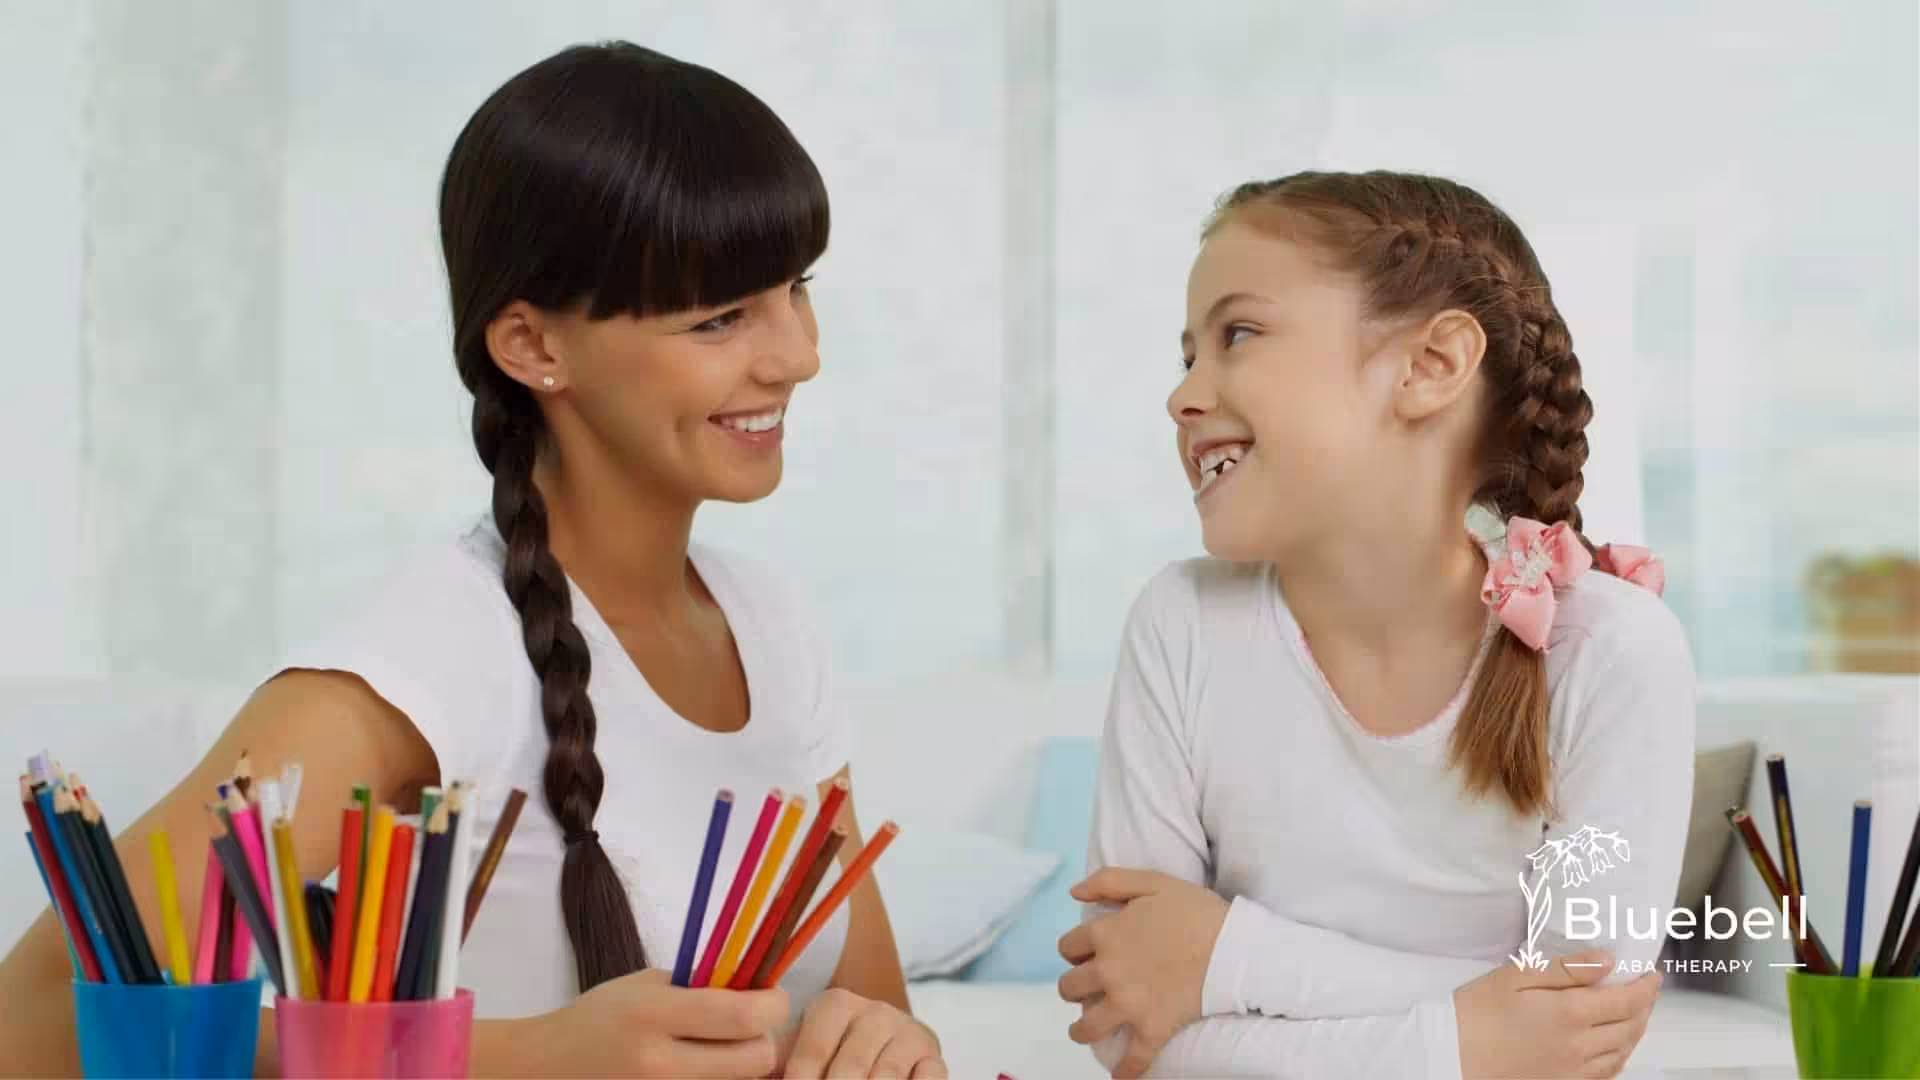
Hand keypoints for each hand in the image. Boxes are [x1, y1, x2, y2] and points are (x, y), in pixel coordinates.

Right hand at [528, 967, 787, 1076]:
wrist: (547, 1068)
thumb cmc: (601, 1018)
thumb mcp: (646, 985)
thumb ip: (702, 987)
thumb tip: (761, 987)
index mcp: (655, 1015)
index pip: (745, 1016)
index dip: (773, 1004)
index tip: (771, 996)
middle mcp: (660, 1064)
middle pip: (755, 1060)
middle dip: (764, 1040)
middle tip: (749, 1027)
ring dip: (742, 1067)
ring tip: (719, 1050)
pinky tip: (701, 1069)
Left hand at [780, 987, 945, 1078]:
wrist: (880, 1047)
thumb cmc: (829, 1058)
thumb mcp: (802, 1055)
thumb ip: (775, 1062)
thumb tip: (749, 1068)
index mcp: (834, 1005)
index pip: (812, 1051)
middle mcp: (874, 1011)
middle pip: (851, 1066)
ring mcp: (907, 1031)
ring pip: (888, 1074)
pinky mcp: (932, 1053)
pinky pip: (929, 1076)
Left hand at [1056, 868, 1228, 1077]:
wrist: (1235, 946)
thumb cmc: (1196, 911)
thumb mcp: (1152, 881)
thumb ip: (1108, 881)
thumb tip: (1073, 894)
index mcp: (1105, 934)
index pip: (1068, 946)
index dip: (1075, 949)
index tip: (1085, 954)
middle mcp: (1108, 971)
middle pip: (1069, 987)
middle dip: (1074, 988)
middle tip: (1086, 989)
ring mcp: (1129, 1003)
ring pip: (1087, 1026)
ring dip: (1081, 1030)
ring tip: (1083, 1030)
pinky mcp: (1153, 1028)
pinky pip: (1133, 1058)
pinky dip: (1126, 1071)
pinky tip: (1120, 1078)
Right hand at [1454, 950, 1660, 1078]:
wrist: (1451, 1054)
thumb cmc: (1476, 1013)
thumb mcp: (1516, 976)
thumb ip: (1566, 969)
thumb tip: (1607, 961)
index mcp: (1570, 1014)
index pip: (1626, 1000)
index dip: (1646, 987)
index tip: (1652, 975)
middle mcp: (1580, 1046)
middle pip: (1631, 1027)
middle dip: (1645, 1007)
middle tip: (1646, 991)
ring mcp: (1573, 1071)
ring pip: (1623, 1052)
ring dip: (1636, 1032)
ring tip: (1635, 1015)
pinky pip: (1606, 1074)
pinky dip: (1620, 1058)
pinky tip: (1614, 1048)